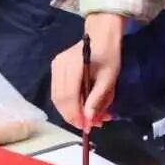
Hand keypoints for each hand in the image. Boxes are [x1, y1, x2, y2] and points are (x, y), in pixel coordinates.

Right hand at [51, 13, 123, 128]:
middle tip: (90, 125)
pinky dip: (69, 103)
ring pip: (57, 98)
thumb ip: (98, 99)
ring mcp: (55, 66)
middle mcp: (60, 66)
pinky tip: (82, 107)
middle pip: (60, 100)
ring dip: (71, 112)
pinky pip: (58, 92)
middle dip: (74, 116)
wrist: (101, 37)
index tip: (87, 127)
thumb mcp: (109, 79)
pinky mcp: (55, 69)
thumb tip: (89, 119)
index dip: (76, 115)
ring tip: (89, 118)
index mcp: (74, 65)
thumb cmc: (108, 56)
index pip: (69, 97)